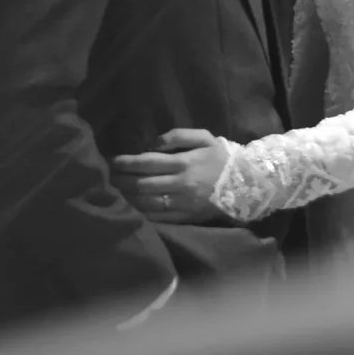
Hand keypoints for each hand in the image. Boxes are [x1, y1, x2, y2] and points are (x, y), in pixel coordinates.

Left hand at [113, 128, 232, 223]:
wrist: (246, 185)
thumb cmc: (222, 158)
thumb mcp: (204, 138)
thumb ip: (177, 136)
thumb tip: (151, 144)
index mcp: (183, 163)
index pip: (146, 163)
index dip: (125, 162)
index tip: (111, 161)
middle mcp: (180, 184)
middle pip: (142, 184)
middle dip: (121, 180)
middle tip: (107, 177)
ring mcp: (182, 204)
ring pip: (146, 203)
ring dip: (127, 197)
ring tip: (115, 191)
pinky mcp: (185, 218)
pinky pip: (158, 218)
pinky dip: (141, 213)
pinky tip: (130, 208)